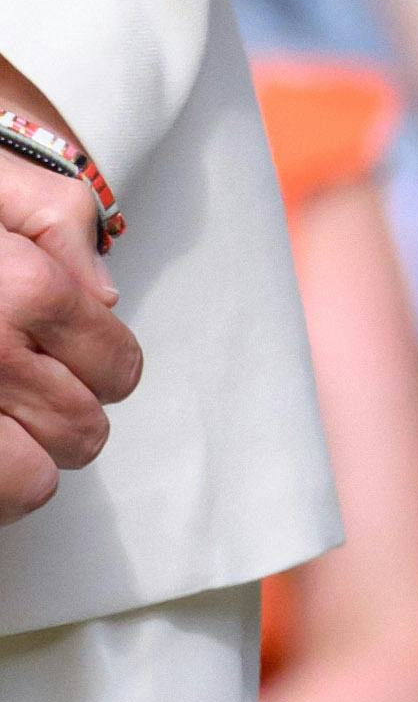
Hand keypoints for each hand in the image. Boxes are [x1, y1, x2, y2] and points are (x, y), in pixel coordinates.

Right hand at [0, 145, 135, 516]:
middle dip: (61, 414)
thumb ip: (53, 218)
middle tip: (19, 389)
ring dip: (18, 461)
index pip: (116, 366)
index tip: (66, 355)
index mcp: (22, 289)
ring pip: (31, 484)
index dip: (97, 363)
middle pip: (81, 432)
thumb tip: (100, 297)